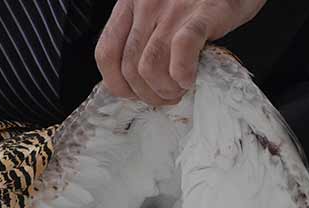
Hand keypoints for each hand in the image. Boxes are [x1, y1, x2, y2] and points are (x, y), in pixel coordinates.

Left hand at [95, 0, 266, 105]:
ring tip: (179, 90)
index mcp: (130, 4)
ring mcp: (173, 8)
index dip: (117, 83)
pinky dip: (183, 73)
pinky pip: (181, 50)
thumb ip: (142, 36)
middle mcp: (146, 4)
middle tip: (165, 97)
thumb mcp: (159, 9)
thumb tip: (134, 81)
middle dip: (146, 93)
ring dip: (164, 89)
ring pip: (150, 66)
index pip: (105, 53)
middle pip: (129, 67)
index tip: (133, 94)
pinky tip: (190, 79)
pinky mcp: (203, 12)